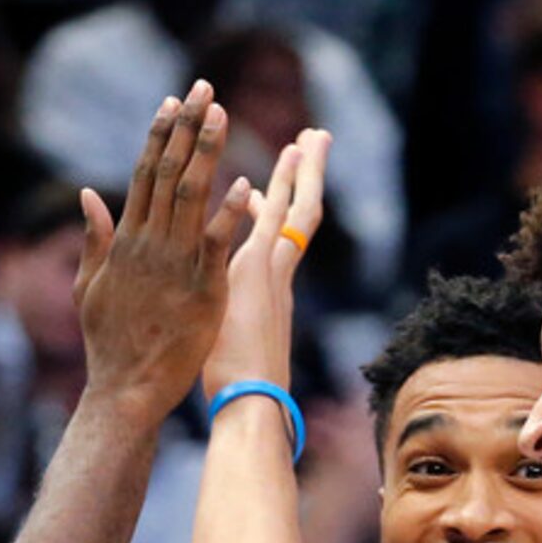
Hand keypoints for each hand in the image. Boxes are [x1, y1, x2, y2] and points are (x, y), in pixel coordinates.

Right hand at [75, 81, 248, 427]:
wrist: (125, 389)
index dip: (159, 136)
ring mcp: (174, 265)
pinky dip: (228, 214)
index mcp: (125, 241)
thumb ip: (93, 238)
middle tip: (204, 88)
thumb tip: (88, 194)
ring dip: (207, 153)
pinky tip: (244, 185)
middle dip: (187, 128)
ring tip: (222, 116)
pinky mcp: (200, 290)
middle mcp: (148, 244)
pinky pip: (216, 244)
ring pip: (191, 196)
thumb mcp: (89, 286)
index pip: (143, 174)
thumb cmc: (109, 343)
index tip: (172, 102)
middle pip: (168, 173)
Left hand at [200, 127, 327, 403]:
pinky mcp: (261, 272)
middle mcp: (277, 278)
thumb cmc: (237, 391)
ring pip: (295, 210)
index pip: (273, 241)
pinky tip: (292, 155)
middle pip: (298, 216)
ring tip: (311, 136)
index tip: (258, 188)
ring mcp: (273, 272)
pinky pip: (278, 220)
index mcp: (269, 293)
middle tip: (312, 141)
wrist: (250, 406)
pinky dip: (285, 188)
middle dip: (304, 179)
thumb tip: (229, 319)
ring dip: (303, 171)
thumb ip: (231, 324)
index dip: (268, 212)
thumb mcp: (230, 346)